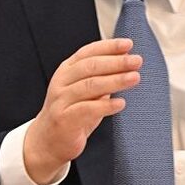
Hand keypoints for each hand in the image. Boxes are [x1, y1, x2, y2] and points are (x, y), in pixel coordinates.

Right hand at [23, 38, 141, 184]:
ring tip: (134, 78)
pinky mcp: (64, 118)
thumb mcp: (85, 91)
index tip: (128, 44)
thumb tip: (126, 61)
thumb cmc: (71, 113)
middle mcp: (62, 82)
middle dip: (116, 62)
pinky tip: (120, 103)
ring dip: (115, 80)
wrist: (48, 141)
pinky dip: (106, 105)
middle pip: (91, 66)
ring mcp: (61, 100)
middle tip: (136, 61)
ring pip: (90, 85)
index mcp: (67, 70)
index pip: (88, 52)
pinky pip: (87, 109)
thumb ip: (101, 77)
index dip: (109, 46)